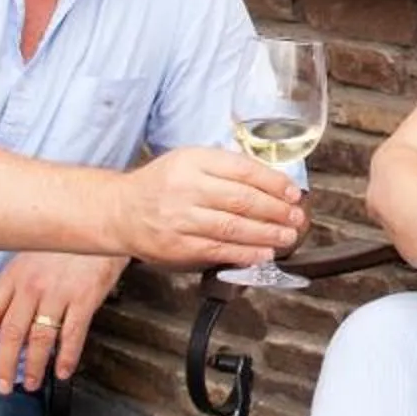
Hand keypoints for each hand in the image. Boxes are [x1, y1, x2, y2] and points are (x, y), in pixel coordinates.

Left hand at [0, 252, 126, 392]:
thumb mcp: (32, 256)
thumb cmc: (67, 242)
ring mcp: (59, 292)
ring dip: (34, 366)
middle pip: (11, 332)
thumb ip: (14, 287)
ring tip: (31, 383)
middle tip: (2, 385)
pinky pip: (72, 334)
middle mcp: (33, 285)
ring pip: (40, 338)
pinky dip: (66, 357)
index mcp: (15, 274)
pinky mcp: (85, 298)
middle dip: (4, 364)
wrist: (103, 222)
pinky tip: (62, 371)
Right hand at [110, 148, 305, 266]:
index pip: (243, 169)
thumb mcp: (189, 161)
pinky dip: (245, 254)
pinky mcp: (178, 245)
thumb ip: (225, 169)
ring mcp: (181, 218)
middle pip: (242, 199)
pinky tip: (263, 254)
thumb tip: (271, 183)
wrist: (120, 211)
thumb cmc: (160, 186)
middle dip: (276, 210)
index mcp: (194, 161)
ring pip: (233, 227)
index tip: (293, 192)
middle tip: (296, 217)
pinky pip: (218, 250)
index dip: (273, 182)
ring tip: (286, 236)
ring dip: (267, 234)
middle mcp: (187, 187)